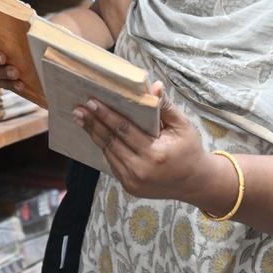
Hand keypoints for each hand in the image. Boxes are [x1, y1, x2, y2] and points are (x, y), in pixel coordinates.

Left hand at [73, 82, 215, 202]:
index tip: (91, 102)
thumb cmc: (190, 150)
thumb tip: (154, 86)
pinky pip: (112, 163)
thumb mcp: (183, 126)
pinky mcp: (129, 186)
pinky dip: (104, 147)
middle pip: (110, 142)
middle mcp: (140, 170)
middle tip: (78, 109)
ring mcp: (132, 181)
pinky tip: (96, 133)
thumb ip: (166, 107)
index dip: (106, 115)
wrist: (194, 183)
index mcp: (154, 154)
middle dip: (93, 123)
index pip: (124, 131)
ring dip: (94, 134)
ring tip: (81, 118)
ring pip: (108, 153)